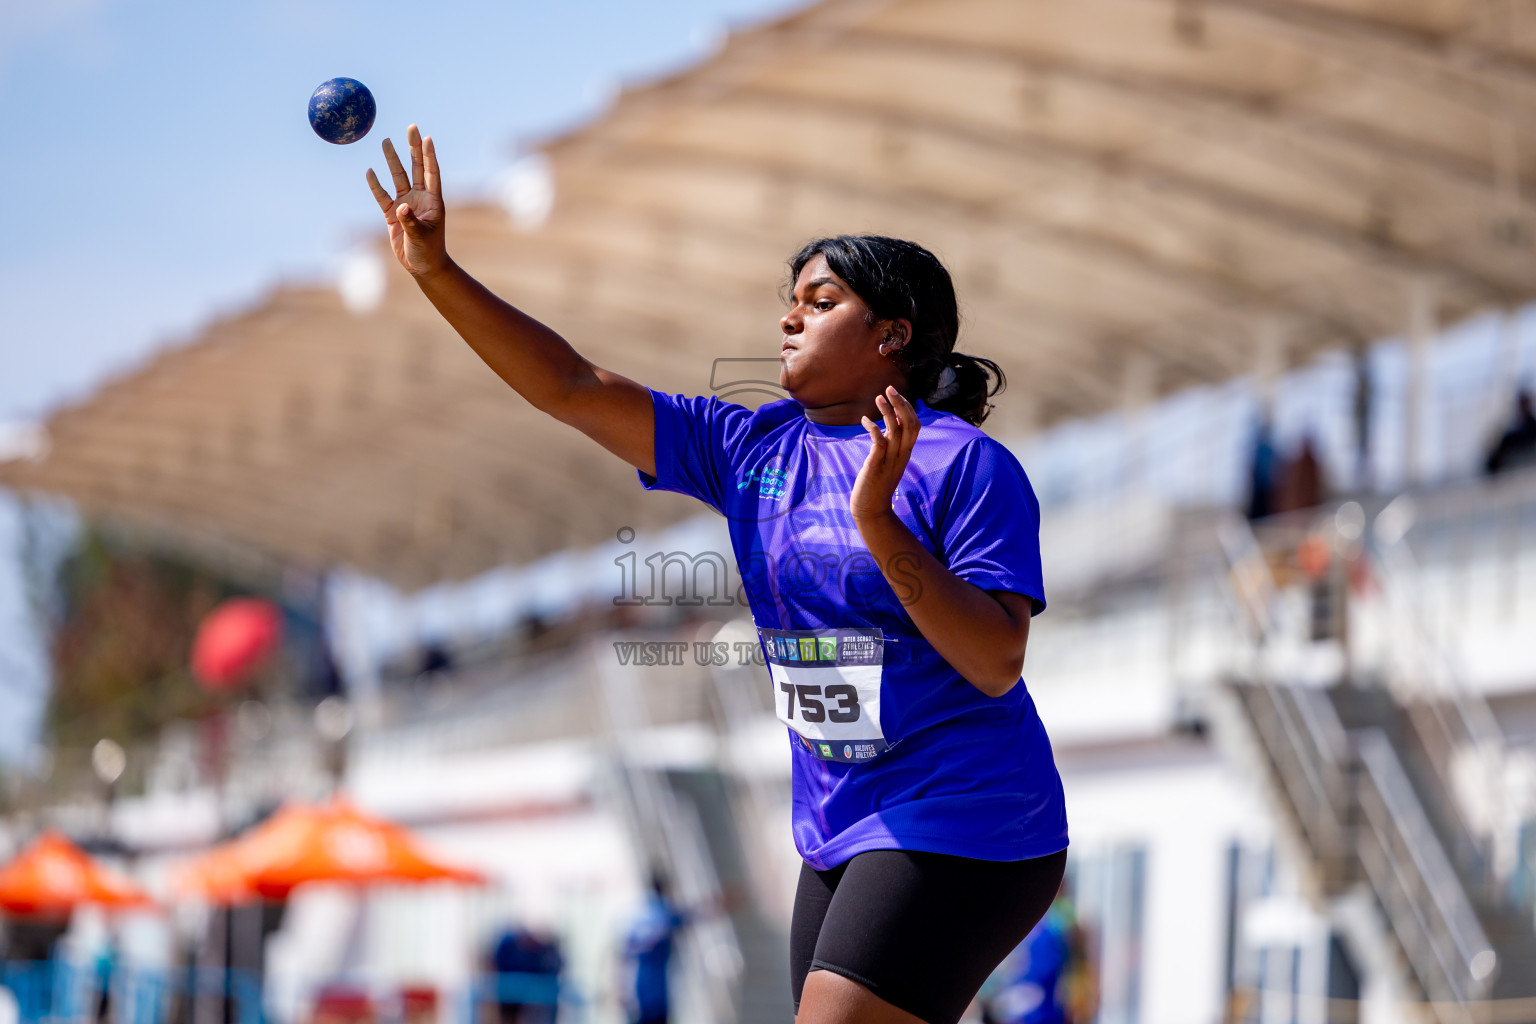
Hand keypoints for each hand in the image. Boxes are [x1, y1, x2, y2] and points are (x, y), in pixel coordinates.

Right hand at [366, 124, 446, 277]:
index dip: (429, 156)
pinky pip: (382, 195)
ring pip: (398, 177)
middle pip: (416, 167)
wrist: (422, 266)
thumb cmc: (428, 251)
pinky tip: (370, 171)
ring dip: (392, 160)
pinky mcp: (393, 214)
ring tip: (386, 141)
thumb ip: (411, 221)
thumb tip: (401, 208)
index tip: (427, 138)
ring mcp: (406, 204)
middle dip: (413, 148)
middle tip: (411, 127)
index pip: (431, 173)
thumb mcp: (421, 237)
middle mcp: (420, 198)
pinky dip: (376, 185)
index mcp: (433, 201)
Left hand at [850, 387, 919, 522]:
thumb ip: (892, 442)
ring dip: (887, 412)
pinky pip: (879, 443)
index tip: (896, 395)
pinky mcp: (876, 466)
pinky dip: (873, 428)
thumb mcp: (888, 460)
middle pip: (909, 424)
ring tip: (878, 397)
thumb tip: (890, 422)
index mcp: (905, 452)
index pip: (915, 425)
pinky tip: (864, 421)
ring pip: (895, 431)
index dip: (908, 408)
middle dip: (901, 404)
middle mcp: (901, 455)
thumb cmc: (876, 483)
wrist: (871, 509)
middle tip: (889, 388)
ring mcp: (890, 461)